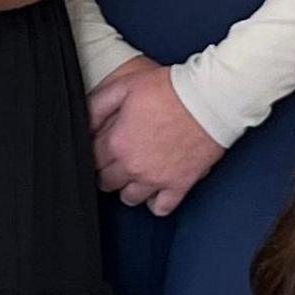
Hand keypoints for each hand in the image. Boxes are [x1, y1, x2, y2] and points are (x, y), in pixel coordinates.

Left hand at [87, 58, 224, 214]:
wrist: (210, 99)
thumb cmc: (171, 89)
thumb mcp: (125, 86)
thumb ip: (98, 105)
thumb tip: (84, 122)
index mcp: (117, 142)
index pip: (91, 160)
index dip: (95, 153)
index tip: (102, 147)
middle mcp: (133, 166)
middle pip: (107, 182)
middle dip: (108, 172)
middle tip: (117, 160)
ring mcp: (156, 178)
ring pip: (130, 198)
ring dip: (128, 188)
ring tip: (136, 174)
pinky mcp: (180, 184)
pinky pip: (161, 208)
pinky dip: (156, 203)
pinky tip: (155, 191)